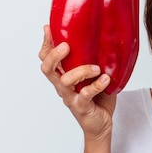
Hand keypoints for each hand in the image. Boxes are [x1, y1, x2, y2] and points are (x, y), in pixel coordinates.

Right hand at [39, 25, 115, 141]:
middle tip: (66, 46)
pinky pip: (85, 95)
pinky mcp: (81, 107)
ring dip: (80, 71)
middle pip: (47, 69)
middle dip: (54, 55)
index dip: (46, 44)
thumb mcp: (94, 75)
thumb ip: (92, 59)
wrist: (101, 124)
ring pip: (64, 81)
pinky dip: (96, 85)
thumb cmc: (98, 98)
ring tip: (96, 68)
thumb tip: (101, 36)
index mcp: (62, 75)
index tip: (49, 28)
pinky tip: (105, 79)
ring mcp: (70, 97)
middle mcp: (62, 86)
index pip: (46, 58)